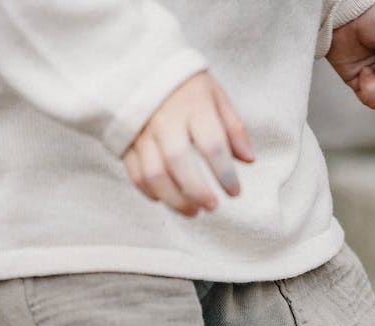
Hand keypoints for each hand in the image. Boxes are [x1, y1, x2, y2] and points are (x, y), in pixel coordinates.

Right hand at [122, 71, 254, 217]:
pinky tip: (166, 200)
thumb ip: (233, 127)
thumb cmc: (185, 84)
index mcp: (193, 105)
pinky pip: (135, 174)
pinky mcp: (126, 142)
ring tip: (193, 211)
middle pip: (179, 162)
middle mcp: (165, 119)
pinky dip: (150, 192)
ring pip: (154, 174)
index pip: (213, 145)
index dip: (225, 173)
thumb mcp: (215, 94)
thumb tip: (249, 160)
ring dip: (174, 199)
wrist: (138, 64)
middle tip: (213, 206)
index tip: (235, 191)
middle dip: (198, 191)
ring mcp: (142, 132)